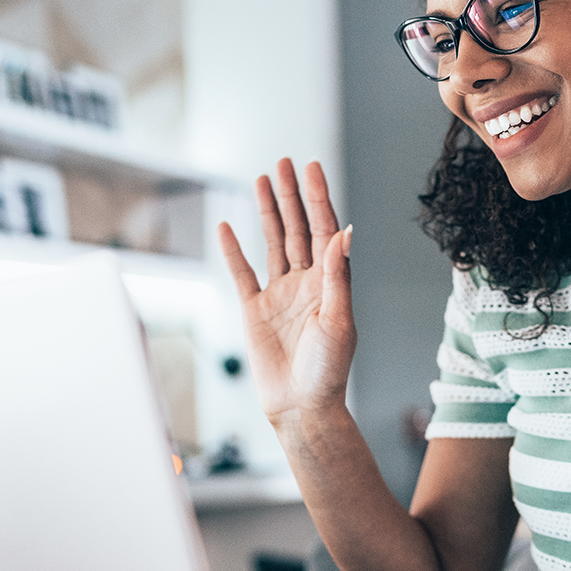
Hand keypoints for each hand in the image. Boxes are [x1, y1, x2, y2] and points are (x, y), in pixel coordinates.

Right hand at [218, 159, 354, 423]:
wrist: (301, 407)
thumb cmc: (328, 370)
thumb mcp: (338, 320)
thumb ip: (337, 276)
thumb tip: (343, 233)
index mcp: (329, 283)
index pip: (324, 230)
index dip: (317, 198)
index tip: (311, 167)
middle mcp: (305, 283)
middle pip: (298, 228)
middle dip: (291, 195)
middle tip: (284, 163)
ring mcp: (279, 295)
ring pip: (273, 242)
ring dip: (268, 211)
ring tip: (262, 179)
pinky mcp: (254, 310)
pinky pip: (241, 272)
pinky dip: (233, 249)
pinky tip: (228, 224)